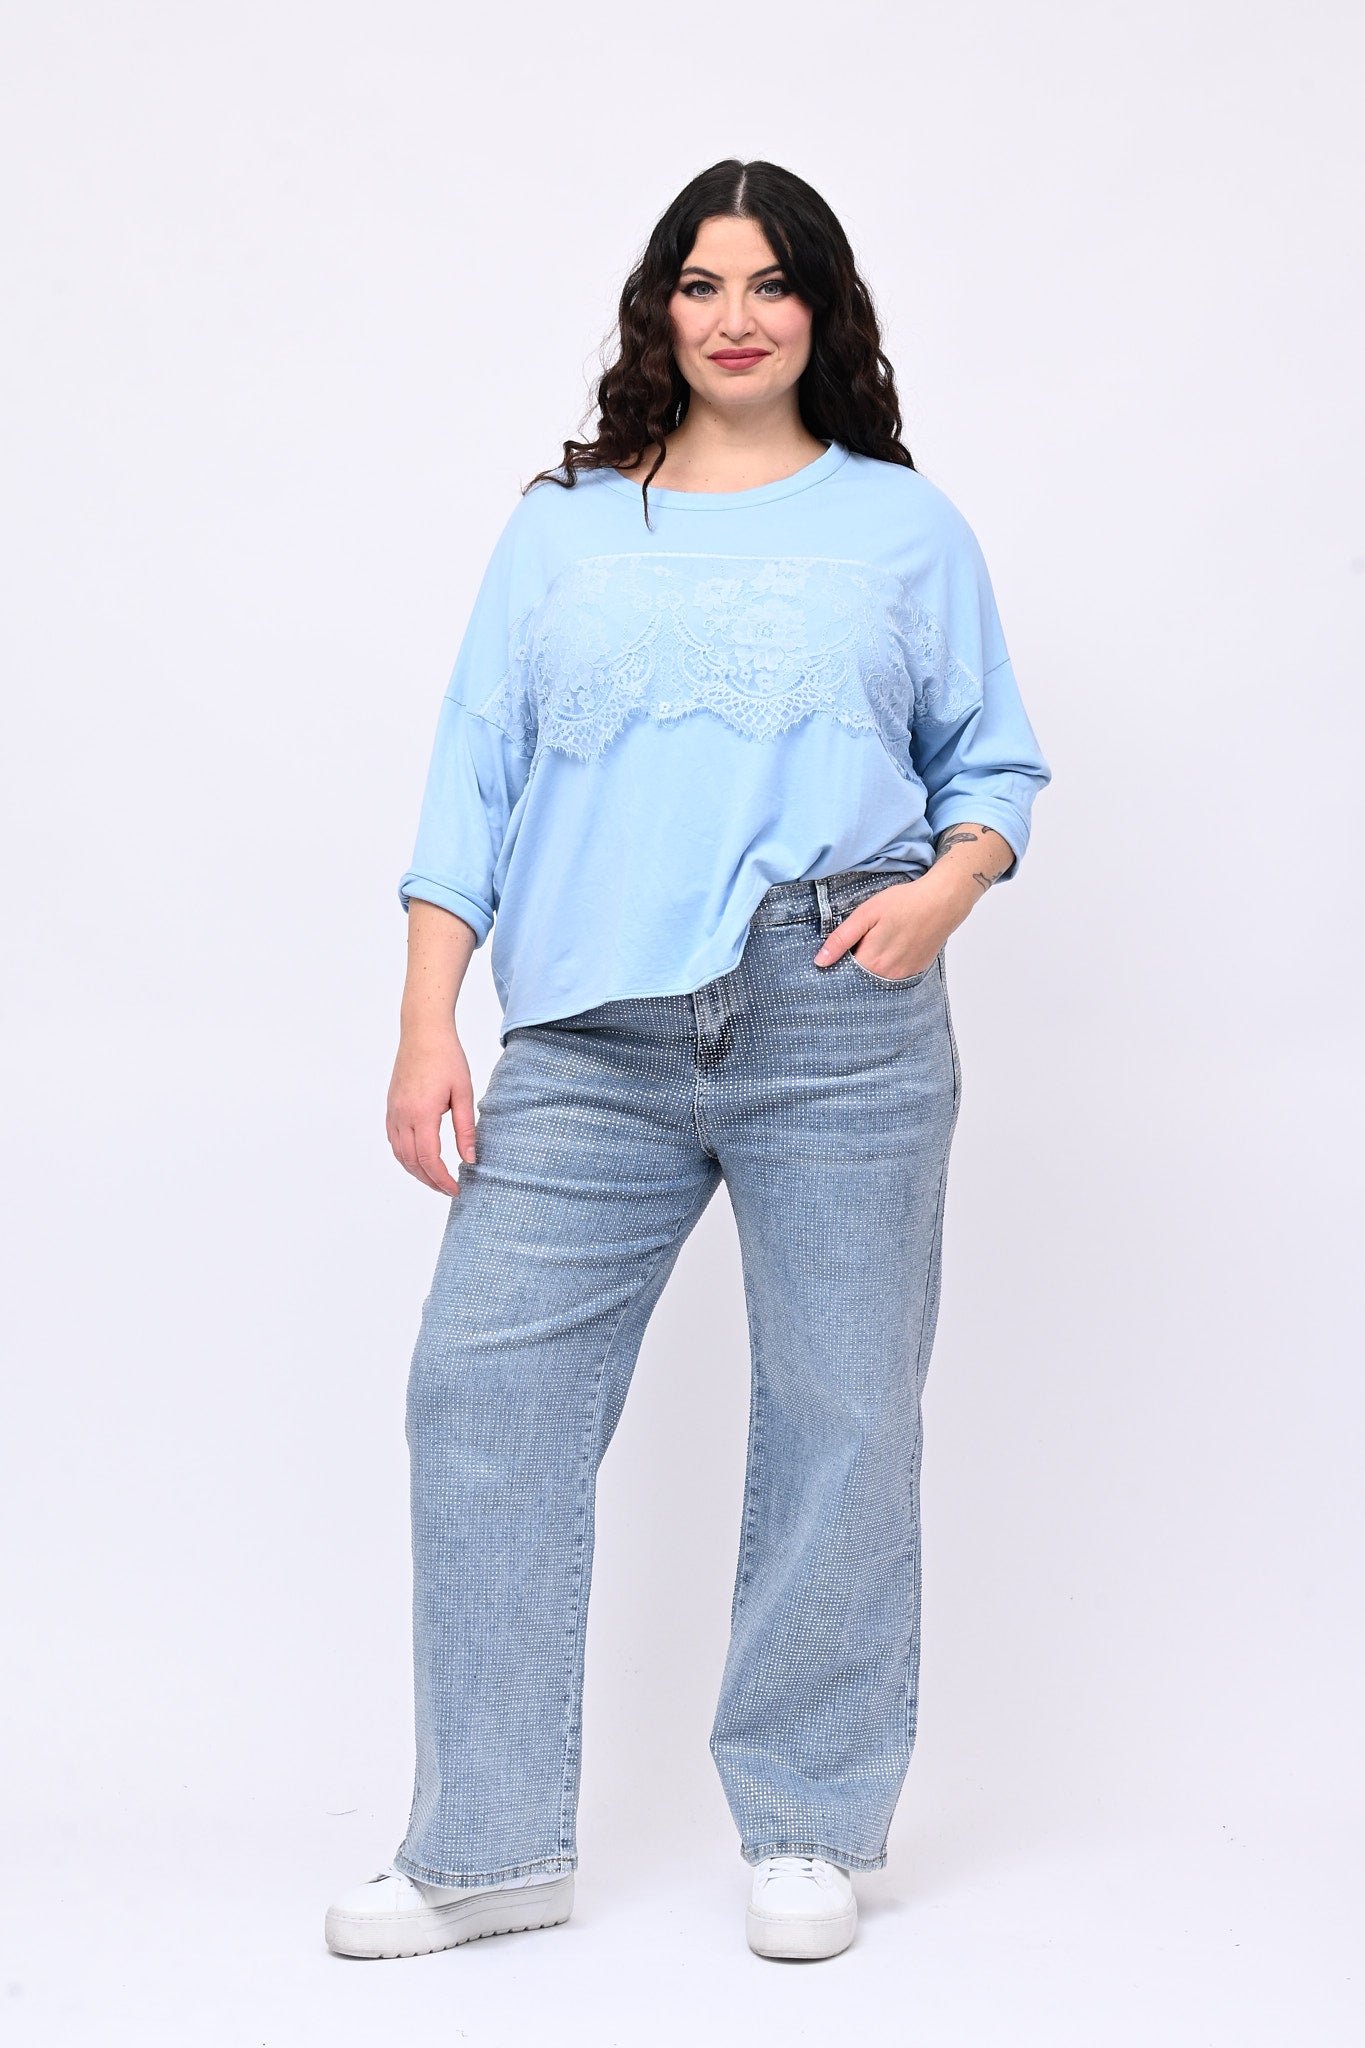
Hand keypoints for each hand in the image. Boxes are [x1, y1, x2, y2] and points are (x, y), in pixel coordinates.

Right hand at [387, 1024, 476, 1194]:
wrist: (423, 1032)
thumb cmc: (447, 1058)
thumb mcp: (464, 1093)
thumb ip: (466, 1128)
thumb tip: (469, 1159)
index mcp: (422, 1114)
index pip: (429, 1159)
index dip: (442, 1179)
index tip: (456, 1188)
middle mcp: (402, 1116)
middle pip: (411, 1162)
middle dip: (430, 1180)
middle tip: (448, 1189)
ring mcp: (393, 1112)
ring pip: (399, 1154)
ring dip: (416, 1171)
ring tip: (435, 1178)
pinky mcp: (391, 1107)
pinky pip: (393, 1140)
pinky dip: (405, 1156)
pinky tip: (419, 1158)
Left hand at [813, 872, 970, 979]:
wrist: (941, 902)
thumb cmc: (903, 903)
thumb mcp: (866, 914)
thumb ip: (841, 939)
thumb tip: (820, 962)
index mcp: (871, 961)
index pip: (842, 976)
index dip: (835, 967)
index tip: (832, 958)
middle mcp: (887, 975)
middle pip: (859, 980)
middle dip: (851, 970)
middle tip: (853, 948)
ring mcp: (903, 975)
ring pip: (876, 979)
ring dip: (869, 969)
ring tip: (873, 946)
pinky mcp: (915, 971)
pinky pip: (893, 977)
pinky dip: (886, 968)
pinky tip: (889, 951)